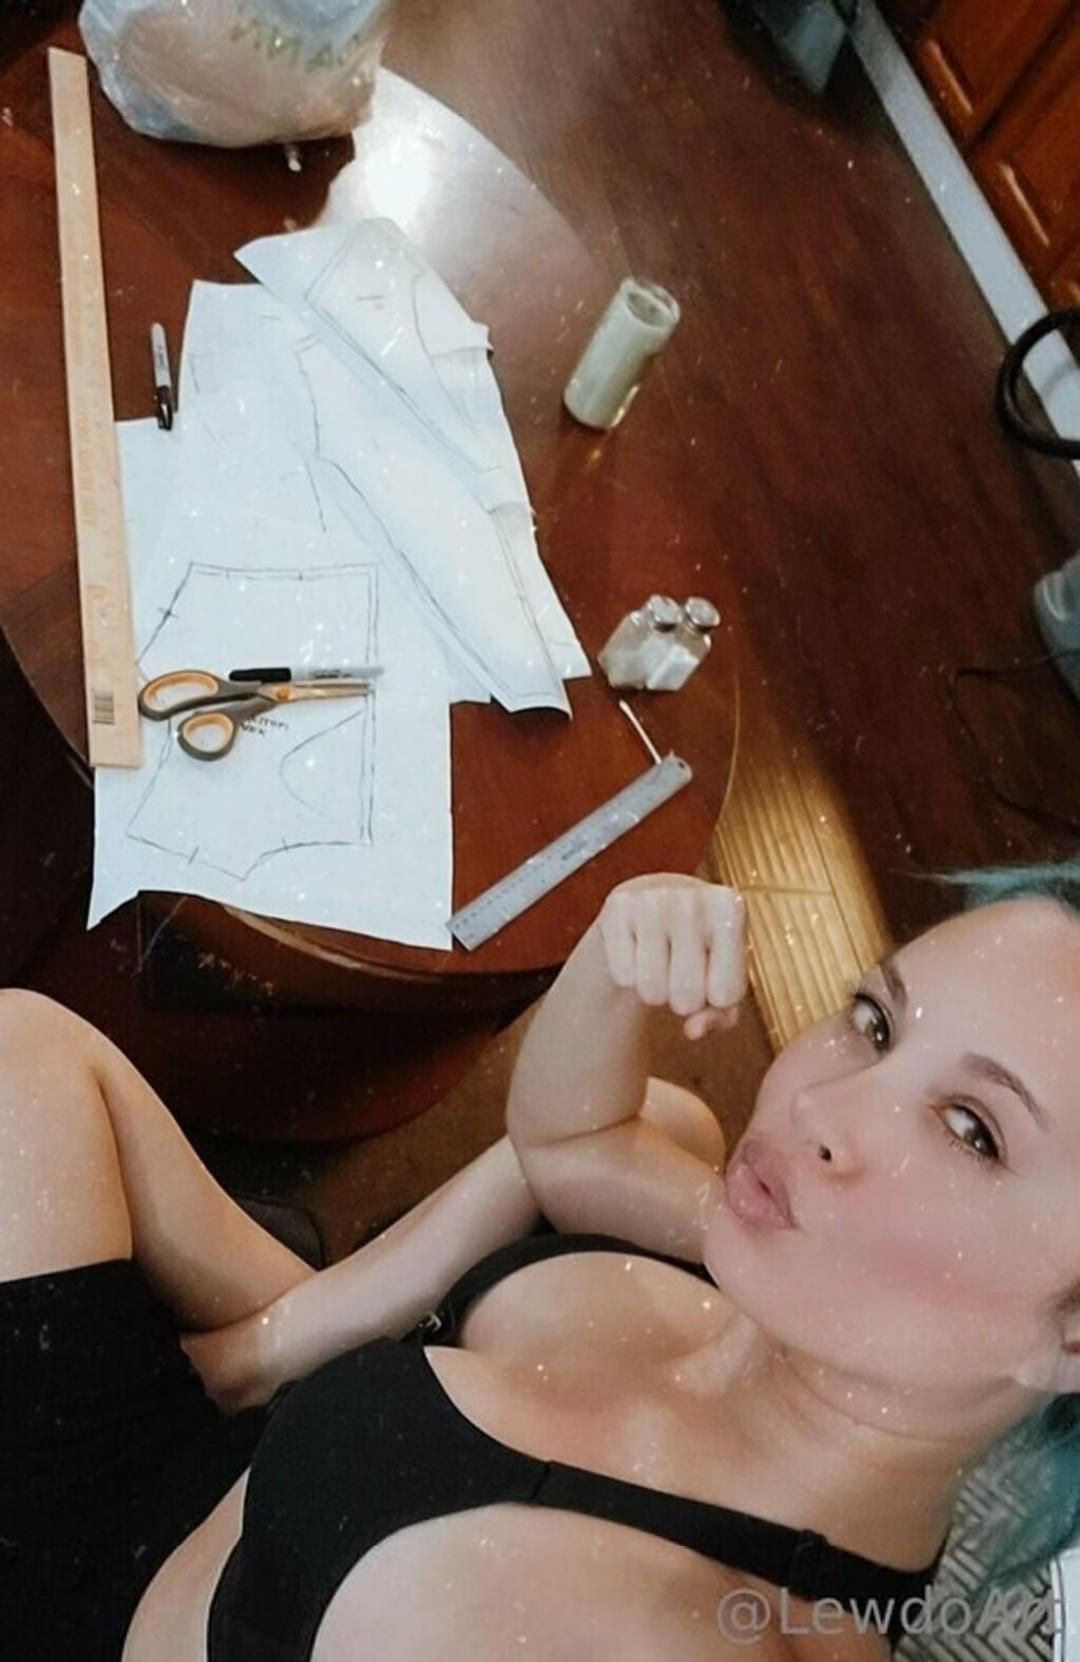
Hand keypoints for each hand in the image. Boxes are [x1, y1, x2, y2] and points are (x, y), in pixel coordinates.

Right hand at [597, 874, 746, 1040]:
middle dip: (682, 999)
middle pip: (687, 996)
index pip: (726, 994)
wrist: (659, 903)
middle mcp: (693, 897)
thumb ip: (721, 1014)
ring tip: (660, 962)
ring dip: (655, 991)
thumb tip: (693, 1030)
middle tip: (681, 970)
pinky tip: (637, 949)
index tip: (712, 970)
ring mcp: (652, 899)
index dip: (715, 998)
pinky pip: (624, 977)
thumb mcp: (722, 978)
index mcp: (730, 907)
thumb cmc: (702, 949)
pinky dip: (629, 976)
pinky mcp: (618, 906)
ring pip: (652, 991)